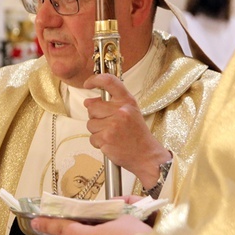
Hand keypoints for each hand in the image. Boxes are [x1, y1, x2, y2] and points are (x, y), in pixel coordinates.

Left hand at [83, 73, 170, 188]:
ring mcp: (113, 125)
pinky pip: (92, 138)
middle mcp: (120, 111)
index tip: (88, 84)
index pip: (109, 82)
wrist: (147, 155)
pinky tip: (110, 143)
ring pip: (90, 123)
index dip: (95, 80)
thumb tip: (88, 101)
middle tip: (109, 124)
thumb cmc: (137, 134)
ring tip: (112, 134)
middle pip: (92, 107)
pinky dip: (98, 142)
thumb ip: (110, 104)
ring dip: (97, 131)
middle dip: (95, 116)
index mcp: (127, 101)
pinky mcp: (106, 138)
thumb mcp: (129, 112)